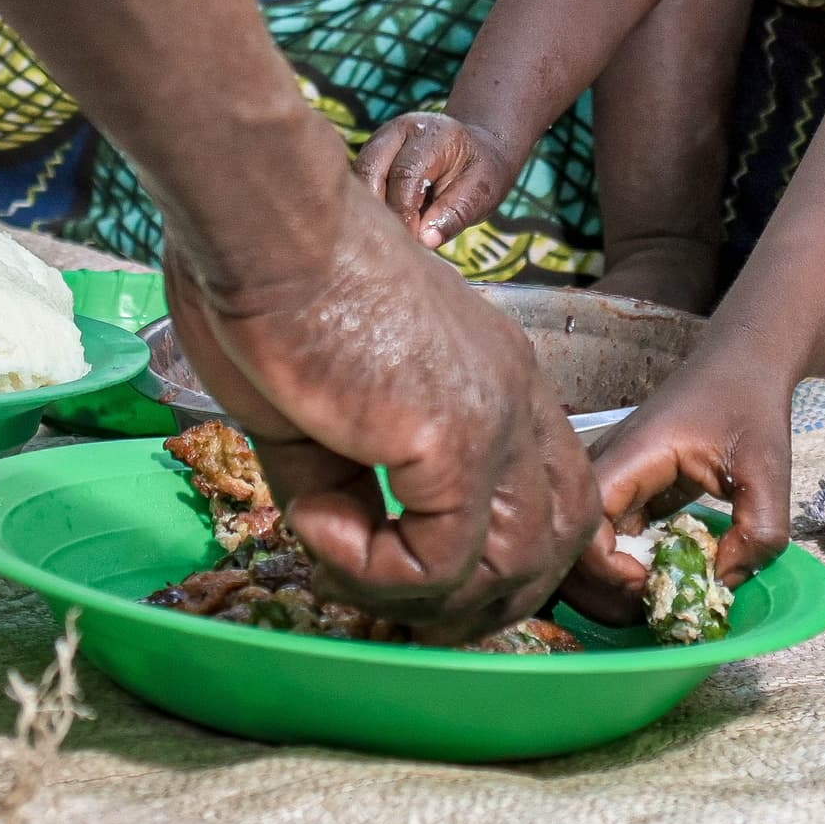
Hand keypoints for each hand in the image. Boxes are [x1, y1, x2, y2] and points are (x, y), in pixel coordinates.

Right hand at [164, 191, 597, 642]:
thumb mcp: (320, 407)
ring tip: (336, 556)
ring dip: (420, 595)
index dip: (499, 561)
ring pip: (513, 570)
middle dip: (477, 601)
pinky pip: (439, 562)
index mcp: (496, 379)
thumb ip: (347, 479)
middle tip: (382, 597)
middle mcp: (517, 398)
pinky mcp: (457, 438)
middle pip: (557, 544)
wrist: (267, 222)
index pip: (555, 497)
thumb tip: (339, 539)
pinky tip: (316, 521)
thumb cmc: (277, 286)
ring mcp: (498, 418)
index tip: (414, 577)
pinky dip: (372, 569)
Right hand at [358, 109, 517, 248]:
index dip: (405, 212)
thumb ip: (454, 215)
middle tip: (396, 243)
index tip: (414, 241)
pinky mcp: (370, 156)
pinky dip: (366, 206)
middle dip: (379, 211)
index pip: (405, 174)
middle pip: (370, 170)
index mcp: (430, 134)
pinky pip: (358, 182)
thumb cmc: (479, 174)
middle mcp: (398, 131)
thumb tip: (425, 240)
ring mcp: (379, 141)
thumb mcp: (480, 194)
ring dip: (369, 210)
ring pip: (358, 176)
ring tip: (389, 237)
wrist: (474, 152)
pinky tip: (382, 227)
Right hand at [566, 340, 795, 619]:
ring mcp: (610, 480)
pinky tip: (657, 580)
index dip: (609, 569)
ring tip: (654, 599)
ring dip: (607, 587)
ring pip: (579, 548)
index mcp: (633, 454)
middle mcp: (607, 466)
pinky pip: (602, 541)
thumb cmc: (750, 404)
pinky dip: (620, 572)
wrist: (742, 363)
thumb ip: (758, 532)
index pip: (587, 522)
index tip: (652, 585)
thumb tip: (722, 585)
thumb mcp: (768, 468)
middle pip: (569, 544)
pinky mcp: (622, 492)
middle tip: (652, 608)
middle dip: (602, 591)